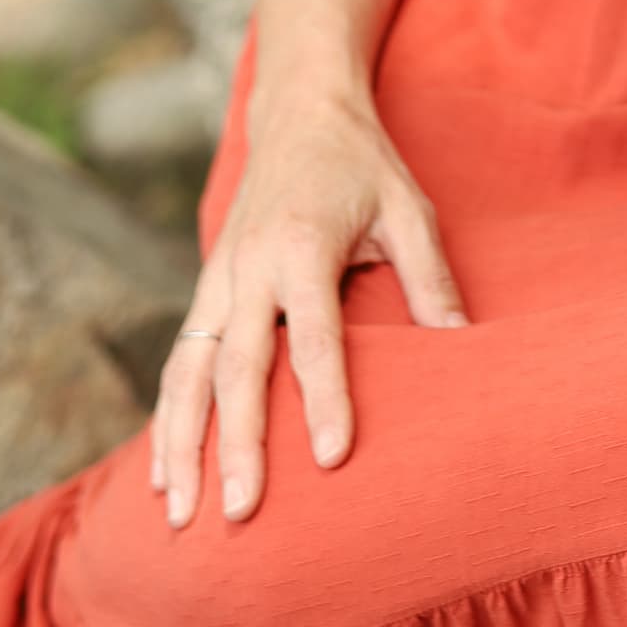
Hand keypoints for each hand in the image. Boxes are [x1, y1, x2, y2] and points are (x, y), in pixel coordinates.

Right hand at [150, 85, 468, 529]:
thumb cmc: (362, 165)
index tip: (334, 459)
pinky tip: (164, 474)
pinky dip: (166, 419)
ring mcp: (219, 279)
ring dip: (181, 445)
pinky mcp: (206, 288)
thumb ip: (430, 278)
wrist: (299, 112)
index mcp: (303, 246)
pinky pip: (178, 362)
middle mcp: (249, 266)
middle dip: (236, 444)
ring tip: (182, 514)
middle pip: (237, 366)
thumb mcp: (407, 208)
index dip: (326, 398)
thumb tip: (461, 347)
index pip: (314, 337)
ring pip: (188, 372)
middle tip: (239, 512)